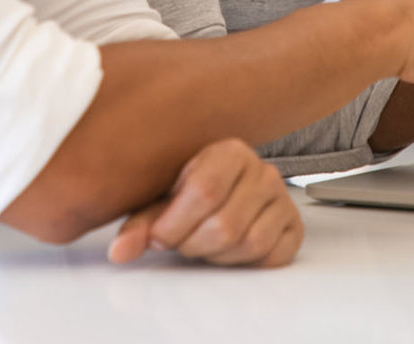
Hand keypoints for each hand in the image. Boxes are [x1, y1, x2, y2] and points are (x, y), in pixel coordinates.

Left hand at [108, 139, 302, 267]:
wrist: (226, 191)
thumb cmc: (190, 195)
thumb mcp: (162, 200)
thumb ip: (141, 224)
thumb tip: (120, 252)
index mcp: (230, 151)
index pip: (205, 191)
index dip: (176, 224)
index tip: (160, 236)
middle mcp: (261, 170)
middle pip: (225, 224)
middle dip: (193, 244)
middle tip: (182, 241)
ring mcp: (281, 197)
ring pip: (248, 242)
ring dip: (217, 255)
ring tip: (203, 244)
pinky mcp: (293, 225)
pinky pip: (272, 255)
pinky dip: (245, 262)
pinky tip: (229, 250)